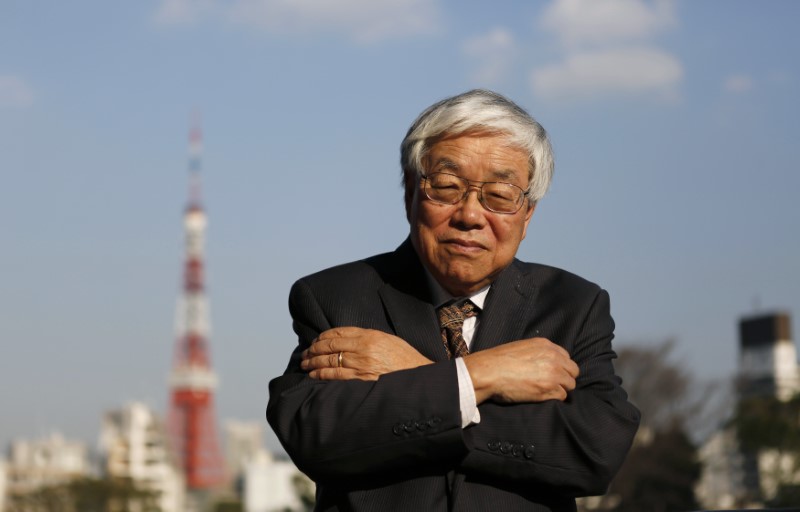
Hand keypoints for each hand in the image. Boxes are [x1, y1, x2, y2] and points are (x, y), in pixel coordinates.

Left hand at [301, 327, 432, 380]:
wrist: (418, 377)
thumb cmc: (405, 359)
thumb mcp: (388, 340)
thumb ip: (369, 338)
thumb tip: (348, 339)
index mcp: (370, 336)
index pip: (338, 332)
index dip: (323, 337)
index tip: (315, 341)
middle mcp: (363, 348)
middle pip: (330, 346)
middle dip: (313, 349)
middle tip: (305, 353)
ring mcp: (361, 365)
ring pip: (329, 361)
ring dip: (313, 362)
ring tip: (305, 364)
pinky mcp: (360, 380)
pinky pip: (334, 376)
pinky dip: (321, 374)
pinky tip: (313, 374)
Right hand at [464, 338, 578, 403]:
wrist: (488, 372)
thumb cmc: (498, 361)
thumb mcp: (521, 348)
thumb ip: (537, 353)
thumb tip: (543, 363)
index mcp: (546, 345)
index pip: (566, 357)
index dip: (560, 367)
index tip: (552, 373)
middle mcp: (553, 358)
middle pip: (573, 371)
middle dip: (565, 378)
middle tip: (552, 385)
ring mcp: (553, 374)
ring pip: (570, 385)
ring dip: (560, 389)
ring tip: (545, 392)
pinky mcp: (549, 390)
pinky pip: (562, 396)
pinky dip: (554, 398)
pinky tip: (540, 397)